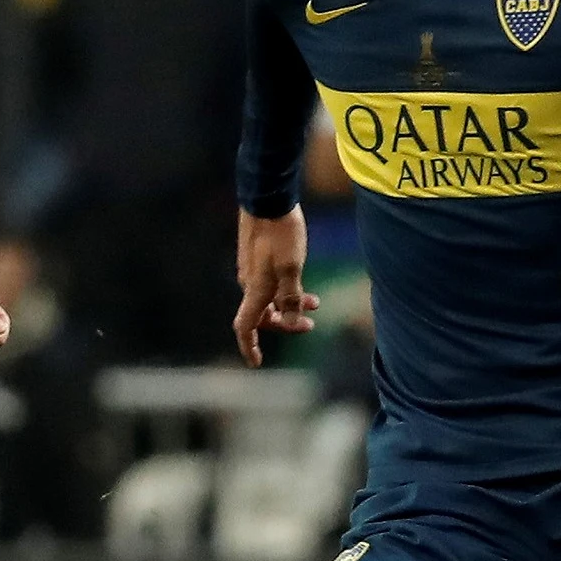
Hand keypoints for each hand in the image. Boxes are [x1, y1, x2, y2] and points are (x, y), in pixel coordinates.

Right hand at [231, 207, 316, 367]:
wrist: (267, 198)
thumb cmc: (280, 233)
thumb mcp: (292, 269)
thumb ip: (290, 298)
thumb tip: (289, 324)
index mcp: (255, 290)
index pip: (245, 327)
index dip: (249, 347)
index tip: (257, 363)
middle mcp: (249, 283)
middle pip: (262, 316)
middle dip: (285, 324)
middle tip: (310, 323)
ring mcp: (252, 269)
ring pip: (269, 298)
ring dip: (290, 305)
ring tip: (315, 302)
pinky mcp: (257, 256)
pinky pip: (269, 283)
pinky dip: (286, 290)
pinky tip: (302, 281)